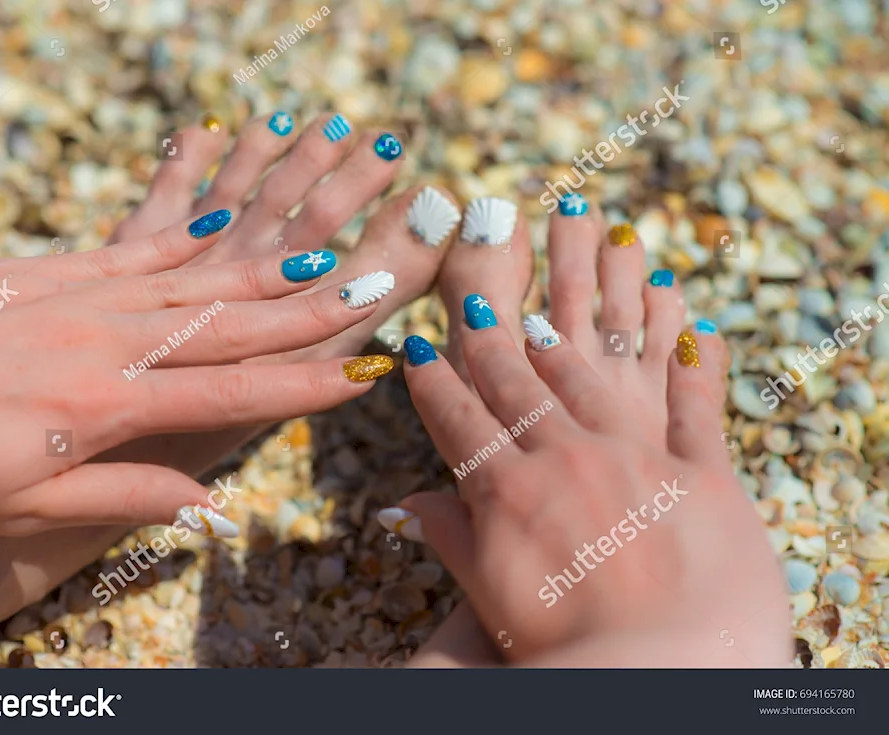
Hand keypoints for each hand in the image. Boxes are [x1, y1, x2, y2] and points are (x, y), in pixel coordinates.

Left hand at [0, 213, 392, 536]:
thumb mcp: (20, 507)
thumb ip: (126, 496)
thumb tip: (210, 504)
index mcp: (104, 407)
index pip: (230, 393)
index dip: (301, 386)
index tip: (359, 375)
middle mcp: (104, 341)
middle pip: (228, 326)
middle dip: (308, 312)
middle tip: (371, 287)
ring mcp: (76, 297)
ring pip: (191, 282)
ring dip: (262, 271)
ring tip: (321, 254)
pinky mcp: (45, 271)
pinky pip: (133, 249)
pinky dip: (185, 239)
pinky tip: (224, 223)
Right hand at [396, 322, 789, 666]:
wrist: (667, 672)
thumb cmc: (568, 651)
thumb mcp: (490, 598)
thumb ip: (451, 538)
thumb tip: (403, 505)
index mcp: (509, 491)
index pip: (458, 422)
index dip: (434, 385)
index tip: (416, 352)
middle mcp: (566, 458)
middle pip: (517, 390)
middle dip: (490, 349)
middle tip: (475, 314)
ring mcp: (636, 458)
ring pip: (586, 386)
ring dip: (558, 354)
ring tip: (539, 325)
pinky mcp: (703, 473)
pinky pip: (695, 408)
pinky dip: (693, 369)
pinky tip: (690, 336)